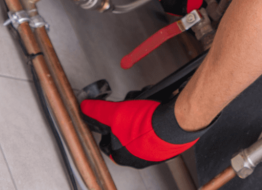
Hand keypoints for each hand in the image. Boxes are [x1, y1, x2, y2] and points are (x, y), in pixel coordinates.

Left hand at [81, 96, 206, 167]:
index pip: (106, 142)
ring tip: (147, 104)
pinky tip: (159, 108)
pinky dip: (158, 117)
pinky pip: (160, 128)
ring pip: (143, 129)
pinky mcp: (170, 142)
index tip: (110, 116)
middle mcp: (139, 157)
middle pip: (125, 133)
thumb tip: (85, 107)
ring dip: (143, 115)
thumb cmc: (147, 125)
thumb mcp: (116, 113)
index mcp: (123, 156)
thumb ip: (98, 111)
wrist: (176, 122)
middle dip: (127, 117)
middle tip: (132, 107)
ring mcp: (156, 151)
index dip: (107, 126)